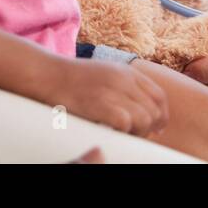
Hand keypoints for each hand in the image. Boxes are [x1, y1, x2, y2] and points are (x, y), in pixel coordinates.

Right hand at [50, 60, 168, 136]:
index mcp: (127, 72)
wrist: (46, 74)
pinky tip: (112, 133)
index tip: (155, 128)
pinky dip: (123, 132)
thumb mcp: (105, 74)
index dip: (161, 116)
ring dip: (137, 132)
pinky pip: (126, 122)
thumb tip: (141, 110)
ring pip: (145, 118)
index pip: (159, 96)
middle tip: (134, 135)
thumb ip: (124, 87)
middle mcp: (124, 79)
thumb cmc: (71, 80)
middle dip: (149, 127)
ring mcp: (112, 90)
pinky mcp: (99, 103)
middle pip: (154, 110)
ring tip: (123, 135)